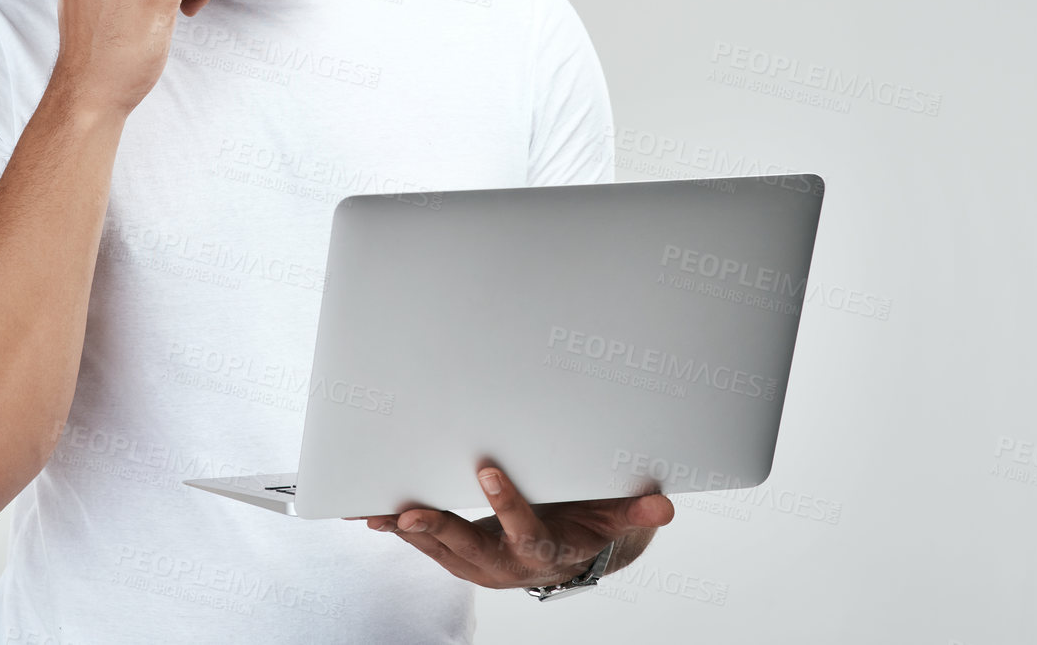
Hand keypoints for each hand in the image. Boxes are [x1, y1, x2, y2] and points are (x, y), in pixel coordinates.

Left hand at [343, 464, 674, 588]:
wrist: (568, 555)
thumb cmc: (586, 525)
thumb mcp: (612, 520)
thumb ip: (633, 513)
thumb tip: (664, 508)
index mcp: (547, 552)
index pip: (527, 531)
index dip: (508, 505)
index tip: (488, 470)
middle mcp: (509, 565)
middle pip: (471, 549)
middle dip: (439, 531)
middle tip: (409, 512)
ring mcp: (480, 565)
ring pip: (441, 551)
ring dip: (409, 533)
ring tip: (378, 513)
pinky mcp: (459, 558)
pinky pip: (426, 547)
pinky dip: (401, 531)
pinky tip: (372, 514)